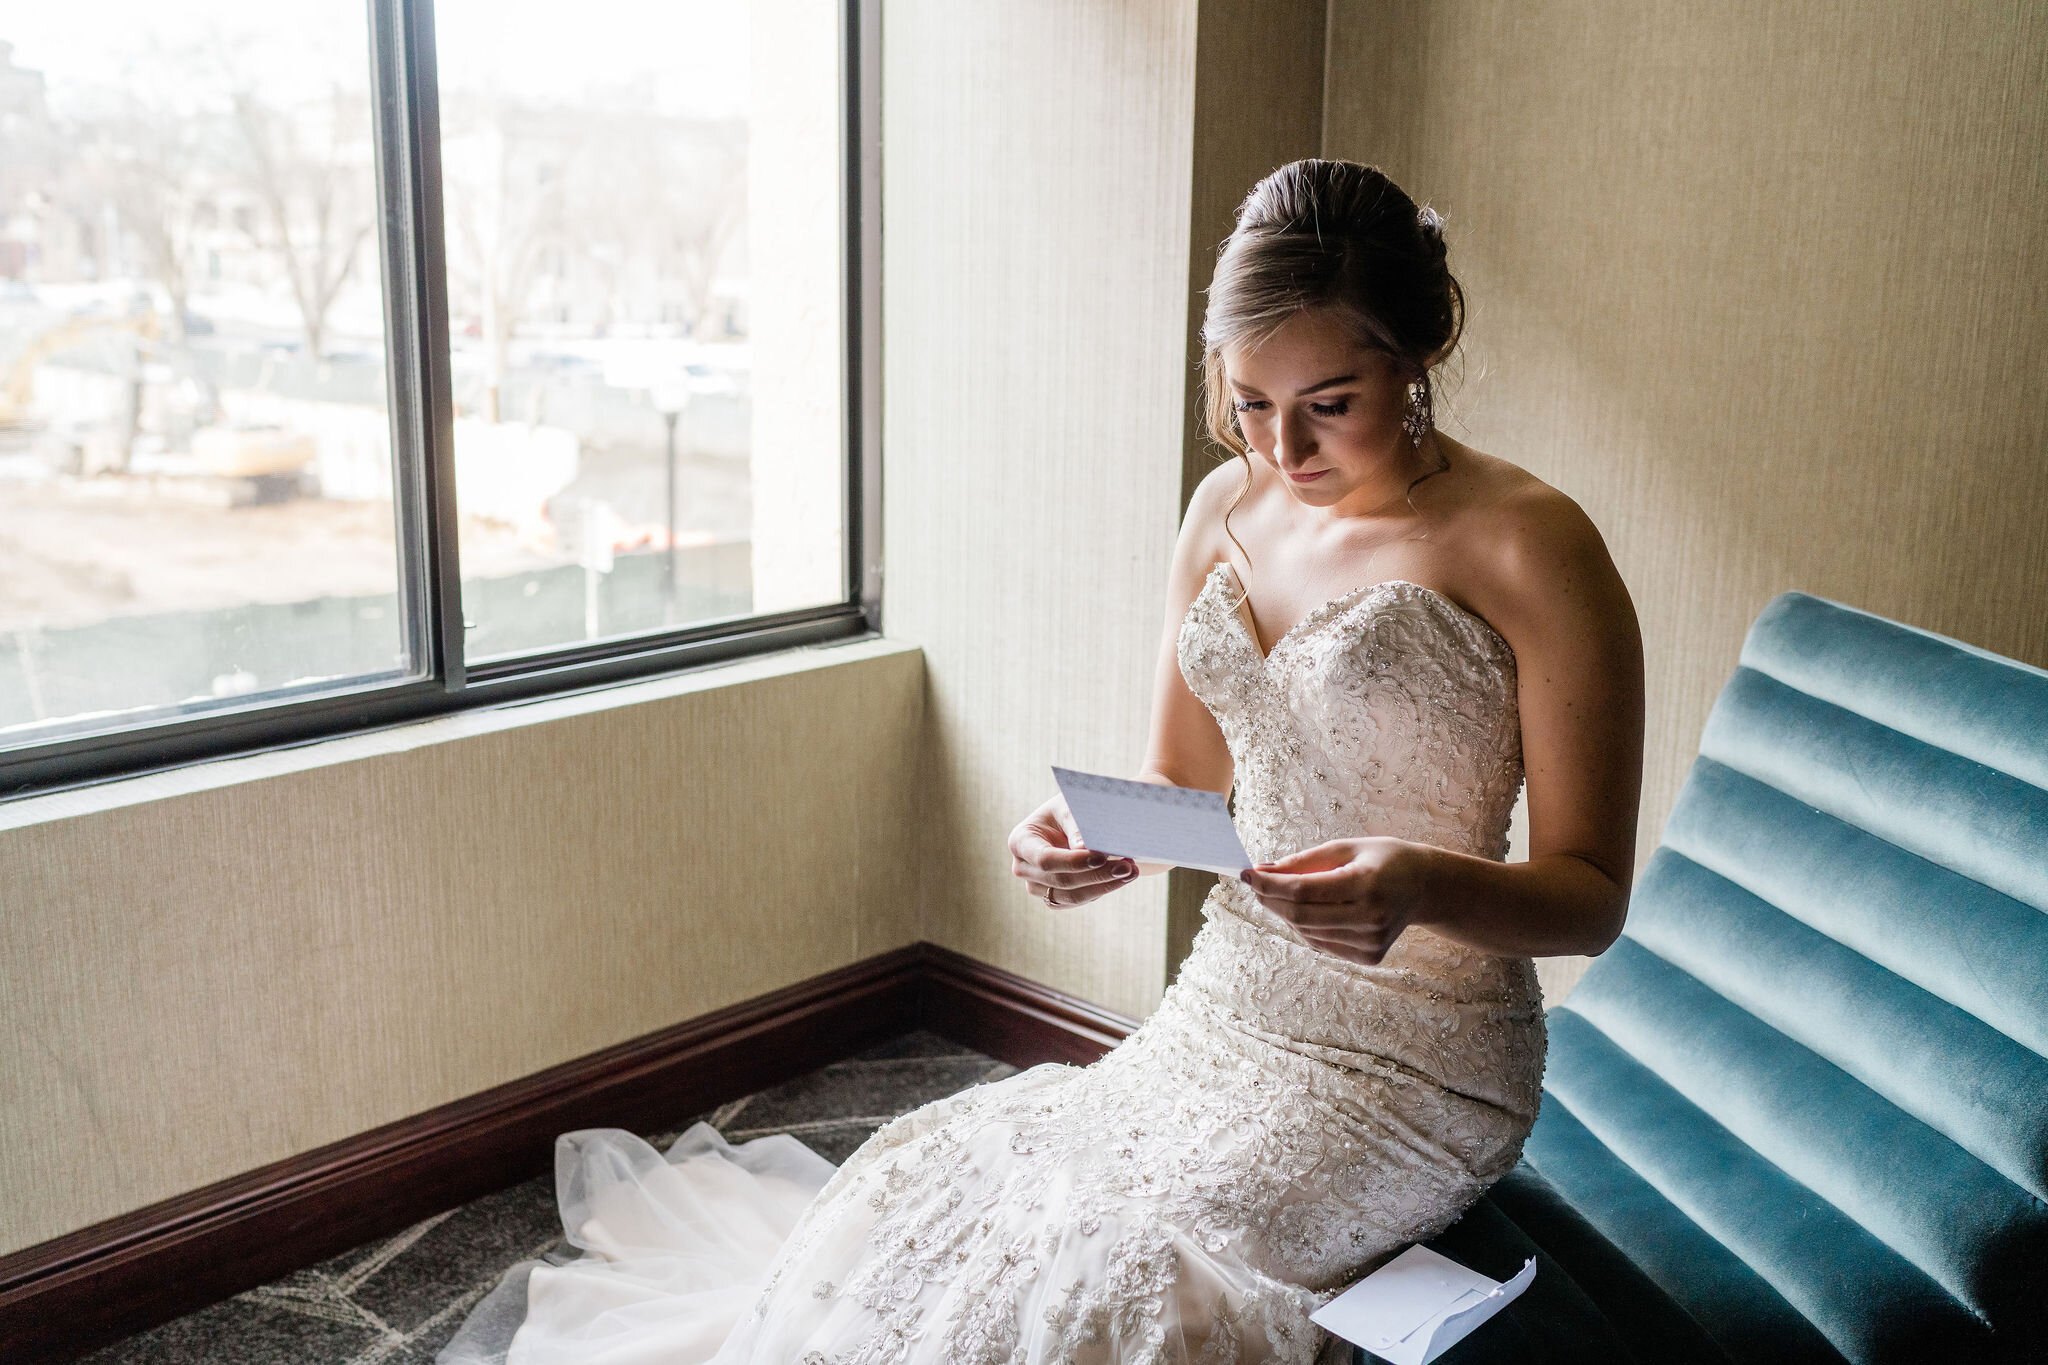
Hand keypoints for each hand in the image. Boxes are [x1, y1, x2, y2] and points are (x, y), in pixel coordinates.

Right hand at [1007, 791, 1138, 907]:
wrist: (1071, 822)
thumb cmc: (1068, 809)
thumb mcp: (1070, 808)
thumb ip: (1076, 826)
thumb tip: (1085, 848)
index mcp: (1020, 841)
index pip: (1045, 859)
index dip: (1073, 861)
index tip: (1102, 856)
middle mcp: (1023, 867)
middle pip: (1060, 880)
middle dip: (1096, 875)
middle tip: (1128, 866)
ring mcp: (1036, 886)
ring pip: (1071, 896)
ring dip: (1104, 886)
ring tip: (1131, 871)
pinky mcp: (1053, 897)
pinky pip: (1078, 900)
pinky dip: (1101, 890)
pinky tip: (1121, 878)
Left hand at [1237, 838, 1430, 965]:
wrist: (1424, 887)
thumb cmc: (1382, 859)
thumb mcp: (1345, 848)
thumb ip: (1303, 861)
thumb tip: (1262, 871)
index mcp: (1366, 883)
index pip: (1303, 890)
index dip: (1269, 884)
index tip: (1246, 873)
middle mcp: (1371, 917)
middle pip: (1300, 916)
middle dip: (1269, 900)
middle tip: (1255, 884)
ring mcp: (1371, 942)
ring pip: (1307, 932)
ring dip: (1285, 913)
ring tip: (1283, 893)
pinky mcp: (1370, 957)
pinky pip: (1321, 944)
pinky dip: (1305, 927)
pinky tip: (1308, 911)